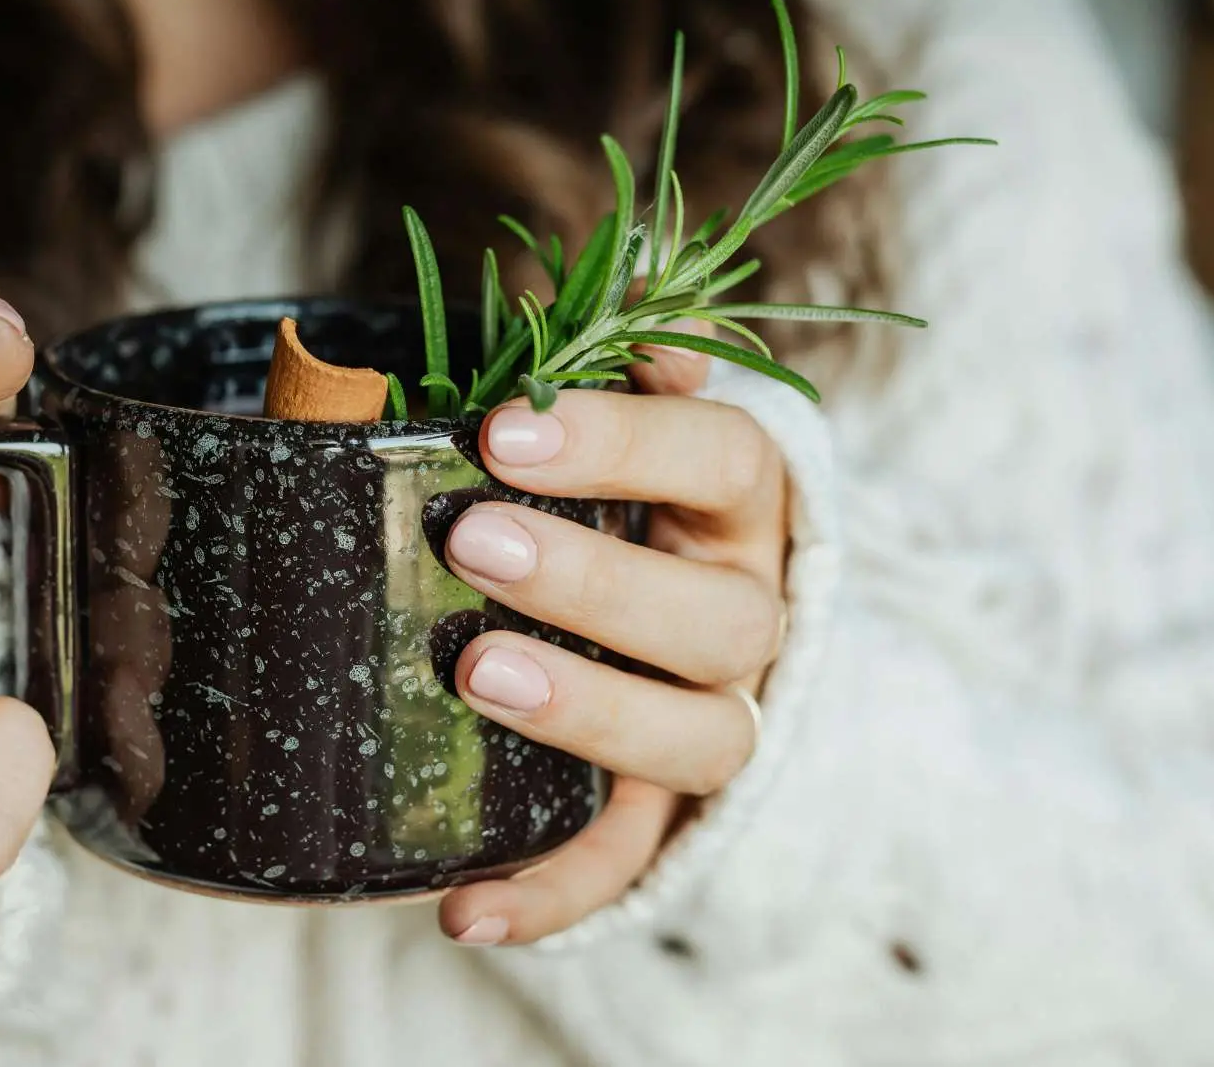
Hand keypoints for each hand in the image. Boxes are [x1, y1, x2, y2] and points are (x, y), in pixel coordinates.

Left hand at [437, 349, 788, 945]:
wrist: (680, 621)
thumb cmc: (626, 496)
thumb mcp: (625, 424)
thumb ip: (615, 370)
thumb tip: (616, 300)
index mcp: (742, 505)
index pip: (722, 457)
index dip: (627, 442)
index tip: (505, 428)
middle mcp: (750, 615)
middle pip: (716, 618)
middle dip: (595, 580)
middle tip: (473, 541)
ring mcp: (717, 721)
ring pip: (697, 740)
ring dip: (590, 712)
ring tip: (476, 676)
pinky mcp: (665, 814)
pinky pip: (628, 865)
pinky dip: (553, 895)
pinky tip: (464, 911)